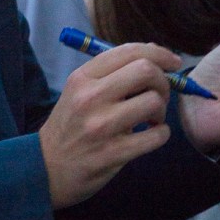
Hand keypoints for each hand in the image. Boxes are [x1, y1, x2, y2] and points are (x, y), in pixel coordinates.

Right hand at [40, 42, 177, 208]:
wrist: (46, 168)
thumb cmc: (70, 127)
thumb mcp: (79, 92)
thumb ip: (112, 74)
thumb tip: (156, 56)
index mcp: (82, 78)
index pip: (128, 51)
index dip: (159, 53)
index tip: (173, 62)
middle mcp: (90, 97)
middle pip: (146, 71)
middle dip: (163, 82)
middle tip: (158, 95)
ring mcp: (101, 126)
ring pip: (154, 102)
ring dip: (161, 111)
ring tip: (150, 120)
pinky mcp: (112, 153)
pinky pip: (156, 136)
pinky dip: (161, 134)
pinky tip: (149, 136)